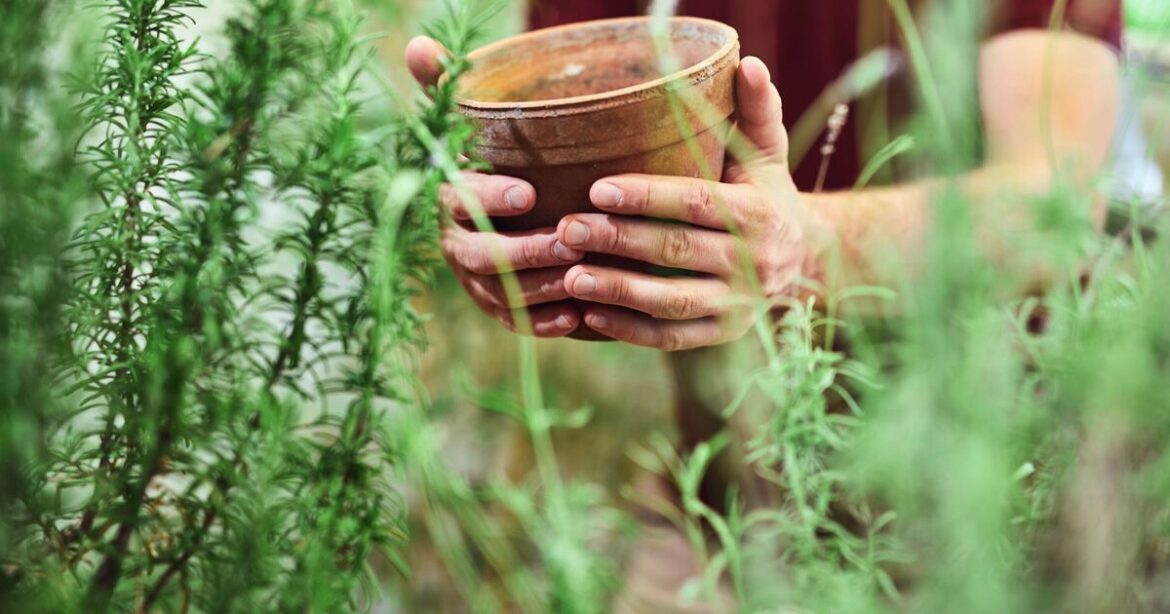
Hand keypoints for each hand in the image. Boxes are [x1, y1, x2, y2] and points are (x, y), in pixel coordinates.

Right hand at [406, 36, 584, 336]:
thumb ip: (448, 86)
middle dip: (523, 251)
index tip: (529, 192)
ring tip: (579, 279)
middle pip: (478, 256)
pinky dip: (541, 323)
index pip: (456, 199)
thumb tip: (415, 45)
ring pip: (498, 293)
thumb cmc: (499, 156)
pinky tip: (575, 319)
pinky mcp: (498, 305)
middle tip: (570, 241)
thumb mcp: (476, 119)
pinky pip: (513, 322)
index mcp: (448, 196)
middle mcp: (455, 241)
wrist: (513, 207)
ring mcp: (475, 279)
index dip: (487, 197)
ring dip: (538, 288)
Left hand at [555, 57, 822, 350]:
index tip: (597, 188)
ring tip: (570, 278)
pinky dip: (629, 331)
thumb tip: (747, 63)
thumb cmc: (768, 194)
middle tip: (567, 229)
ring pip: (671, 302)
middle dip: (618, 241)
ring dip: (618, 291)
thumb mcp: (768, 152)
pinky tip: (589, 316)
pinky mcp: (722, 334)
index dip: (648, 196)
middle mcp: (752, 263)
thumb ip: (757, 109)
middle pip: (676, 251)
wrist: (805, 261)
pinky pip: (672, 338)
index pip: (697, 203)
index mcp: (759, 213)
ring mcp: (737, 305)